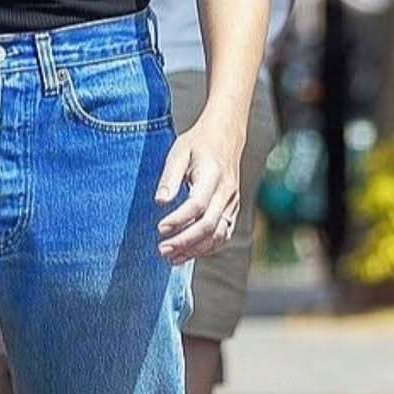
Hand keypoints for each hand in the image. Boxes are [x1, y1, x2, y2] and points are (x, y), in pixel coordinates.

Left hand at [154, 115, 242, 262]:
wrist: (226, 135)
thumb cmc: (197, 143)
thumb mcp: (178, 152)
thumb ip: (169, 178)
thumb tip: (160, 202)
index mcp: (213, 175)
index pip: (197, 204)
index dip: (179, 219)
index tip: (159, 228)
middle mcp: (227, 191)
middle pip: (209, 225)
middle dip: (185, 241)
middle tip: (162, 250)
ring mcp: (233, 202)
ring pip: (218, 234)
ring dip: (195, 249)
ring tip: (171, 258)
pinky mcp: (233, 209)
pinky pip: (223, 234)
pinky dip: (206, 247)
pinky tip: (187, 253)